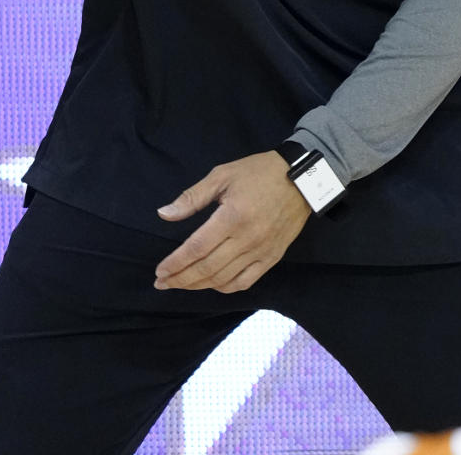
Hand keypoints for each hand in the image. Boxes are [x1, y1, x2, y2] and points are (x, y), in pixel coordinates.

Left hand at [153, 151, 308, 293]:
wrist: (301, 179)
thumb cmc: (258, 173)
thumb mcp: (222, 175)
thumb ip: (192, 197)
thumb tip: (164, 213)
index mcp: (232, 217)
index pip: (197, 248)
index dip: (176, 263)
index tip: (159, 271)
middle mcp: (247, 239)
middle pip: (207, 268)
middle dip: (181, 279)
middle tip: (162, 283)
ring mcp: (261, 252)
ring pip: (224, 279)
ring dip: (199, 285)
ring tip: (181, 284)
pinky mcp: (272, 259)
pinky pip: (245, 282)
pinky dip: (225, 287)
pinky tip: (211, 284)